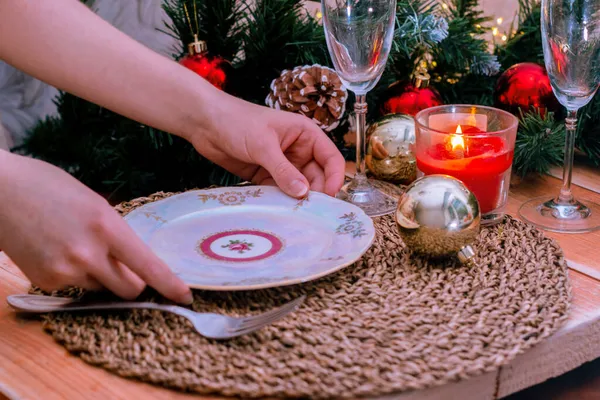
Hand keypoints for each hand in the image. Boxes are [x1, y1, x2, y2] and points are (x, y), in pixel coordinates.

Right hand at [0, 151, 192, 303]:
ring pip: (100, 287)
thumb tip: (134, 264)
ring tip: (75, 245)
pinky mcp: (44, 281)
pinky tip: (55, 250)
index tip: (185, 296)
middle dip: (133, 282)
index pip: (148, 266)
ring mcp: (64, 270)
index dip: (169, 285)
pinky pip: (73, 287)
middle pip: (129, 289)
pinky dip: (73, 275)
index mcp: (106, 226)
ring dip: (99, 276)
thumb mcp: (95, 204)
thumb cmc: (49, 188)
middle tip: (122, 266)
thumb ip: (116, 235)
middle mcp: (88, 253)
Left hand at [191, 95, 345, 197]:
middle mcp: (298, 150)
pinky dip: (280, 201)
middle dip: (315, 193)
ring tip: (295, 215)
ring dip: (297, 200)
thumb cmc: (237, 122)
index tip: (330, 196)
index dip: (335, 177)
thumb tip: (303, 193)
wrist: (205, 123)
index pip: (331, 158)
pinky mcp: (266, 176)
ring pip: (298, 187)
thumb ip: (283, 170)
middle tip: (310, 211)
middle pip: (317, 177)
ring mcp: (282, 164)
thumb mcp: (263, 145)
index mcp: (306, 135)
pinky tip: (278, 211)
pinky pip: (279, 192)